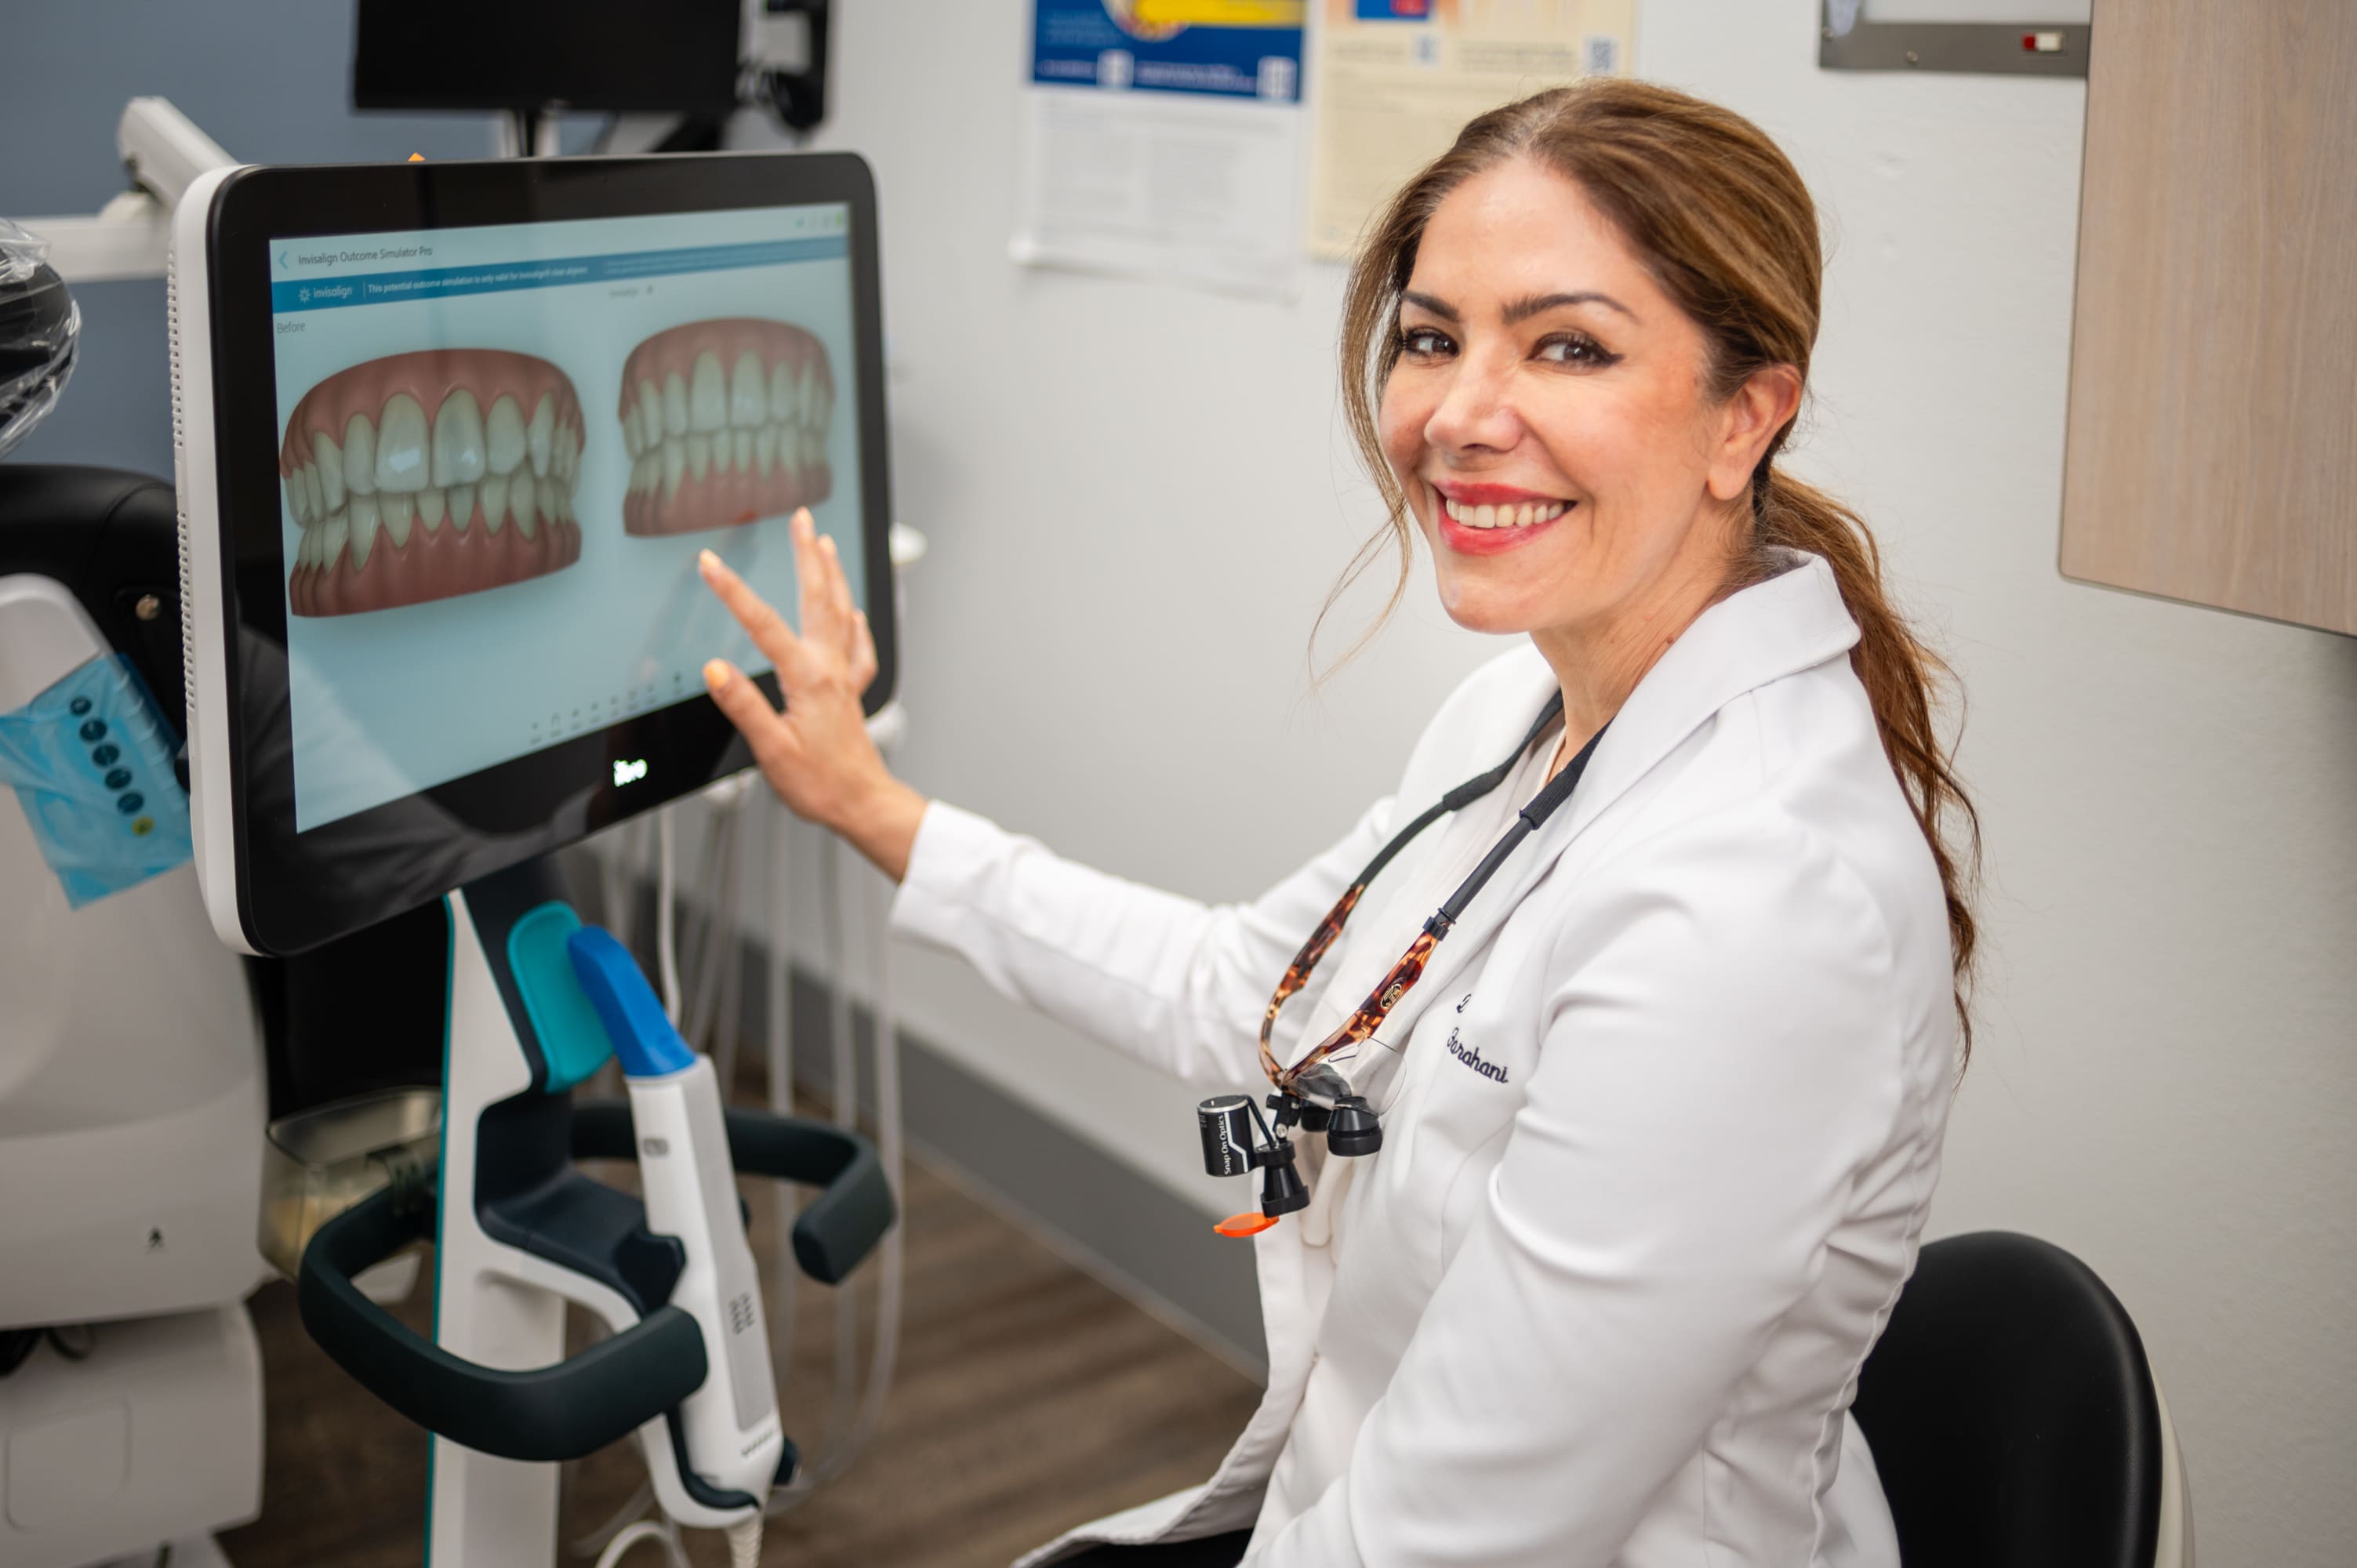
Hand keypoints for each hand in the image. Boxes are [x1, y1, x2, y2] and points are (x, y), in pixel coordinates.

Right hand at [698, 508, 926, 880]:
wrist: (864, 804)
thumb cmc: (820, 785)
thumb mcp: (772, 750)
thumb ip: (744, 706)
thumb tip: (717, 669)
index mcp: (807, 679)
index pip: (763, 624)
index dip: (733, 591)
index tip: (710, 563)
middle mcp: (830, 669)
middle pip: (818, 599)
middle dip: (806, 554)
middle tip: (800, 519)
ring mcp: (845, 678)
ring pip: (841, 612)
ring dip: (832, 575)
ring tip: (825, 543)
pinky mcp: (853, 692)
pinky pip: (858, 648)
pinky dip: (855, 624)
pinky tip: (854, 613)